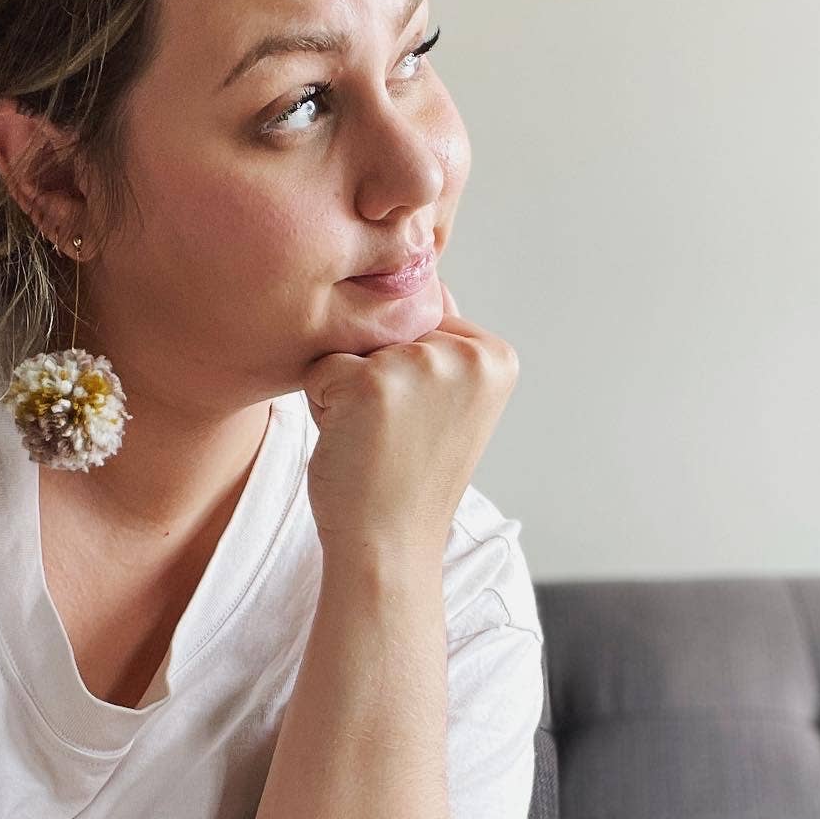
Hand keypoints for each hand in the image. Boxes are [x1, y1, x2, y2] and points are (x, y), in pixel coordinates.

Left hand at [301, 282, 518, 562]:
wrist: (389, 545)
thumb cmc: (408, 476)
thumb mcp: (447, 402)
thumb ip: (439, 344)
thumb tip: (419, 273)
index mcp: (497, 357)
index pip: (427, 319)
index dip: (407, 370)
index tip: (423, 425)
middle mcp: (467, 355)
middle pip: (388, 327)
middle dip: (376, 376)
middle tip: (395, 436)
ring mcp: (421, 365)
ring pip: (353, 346)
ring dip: (347, 390)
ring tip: (374, 439)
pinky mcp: (371, 382)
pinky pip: (322, 369)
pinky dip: (322, 407)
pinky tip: (352, 445)